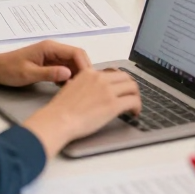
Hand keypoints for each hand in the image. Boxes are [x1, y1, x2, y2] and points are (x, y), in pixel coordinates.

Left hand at [0, 41, 91, 86]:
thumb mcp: (28, 74)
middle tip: (86, 87)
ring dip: (75, 74)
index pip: (75, 53)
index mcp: (50, 48)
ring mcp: (52, 56)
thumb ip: (49, 73)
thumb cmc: (9, 70)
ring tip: (77, 89)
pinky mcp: (48, 63)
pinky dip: (67, 77)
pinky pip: (64, 68)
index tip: (88, 80)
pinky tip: (66, 87)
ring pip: (71, 63)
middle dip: (83, 70)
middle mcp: (54, 49)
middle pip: (76, 57)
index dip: (84, 65)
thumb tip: (69, 74)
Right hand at [24, 68, 141, 157]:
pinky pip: (133, 101)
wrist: (57, 120)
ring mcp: (108, 91)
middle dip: (130, 87)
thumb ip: (83, 85)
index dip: (120, 82)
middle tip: (131, 96)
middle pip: (126, 77)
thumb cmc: (59, 110)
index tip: (121, 89)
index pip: (112, 73)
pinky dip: (137, 106)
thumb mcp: (71, 88)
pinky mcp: (113, 104)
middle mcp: (101, 79)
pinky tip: (134, 113)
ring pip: (132, 87)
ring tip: (134, 105)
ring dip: (136, 96)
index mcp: (90, 73)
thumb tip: (90, 90)